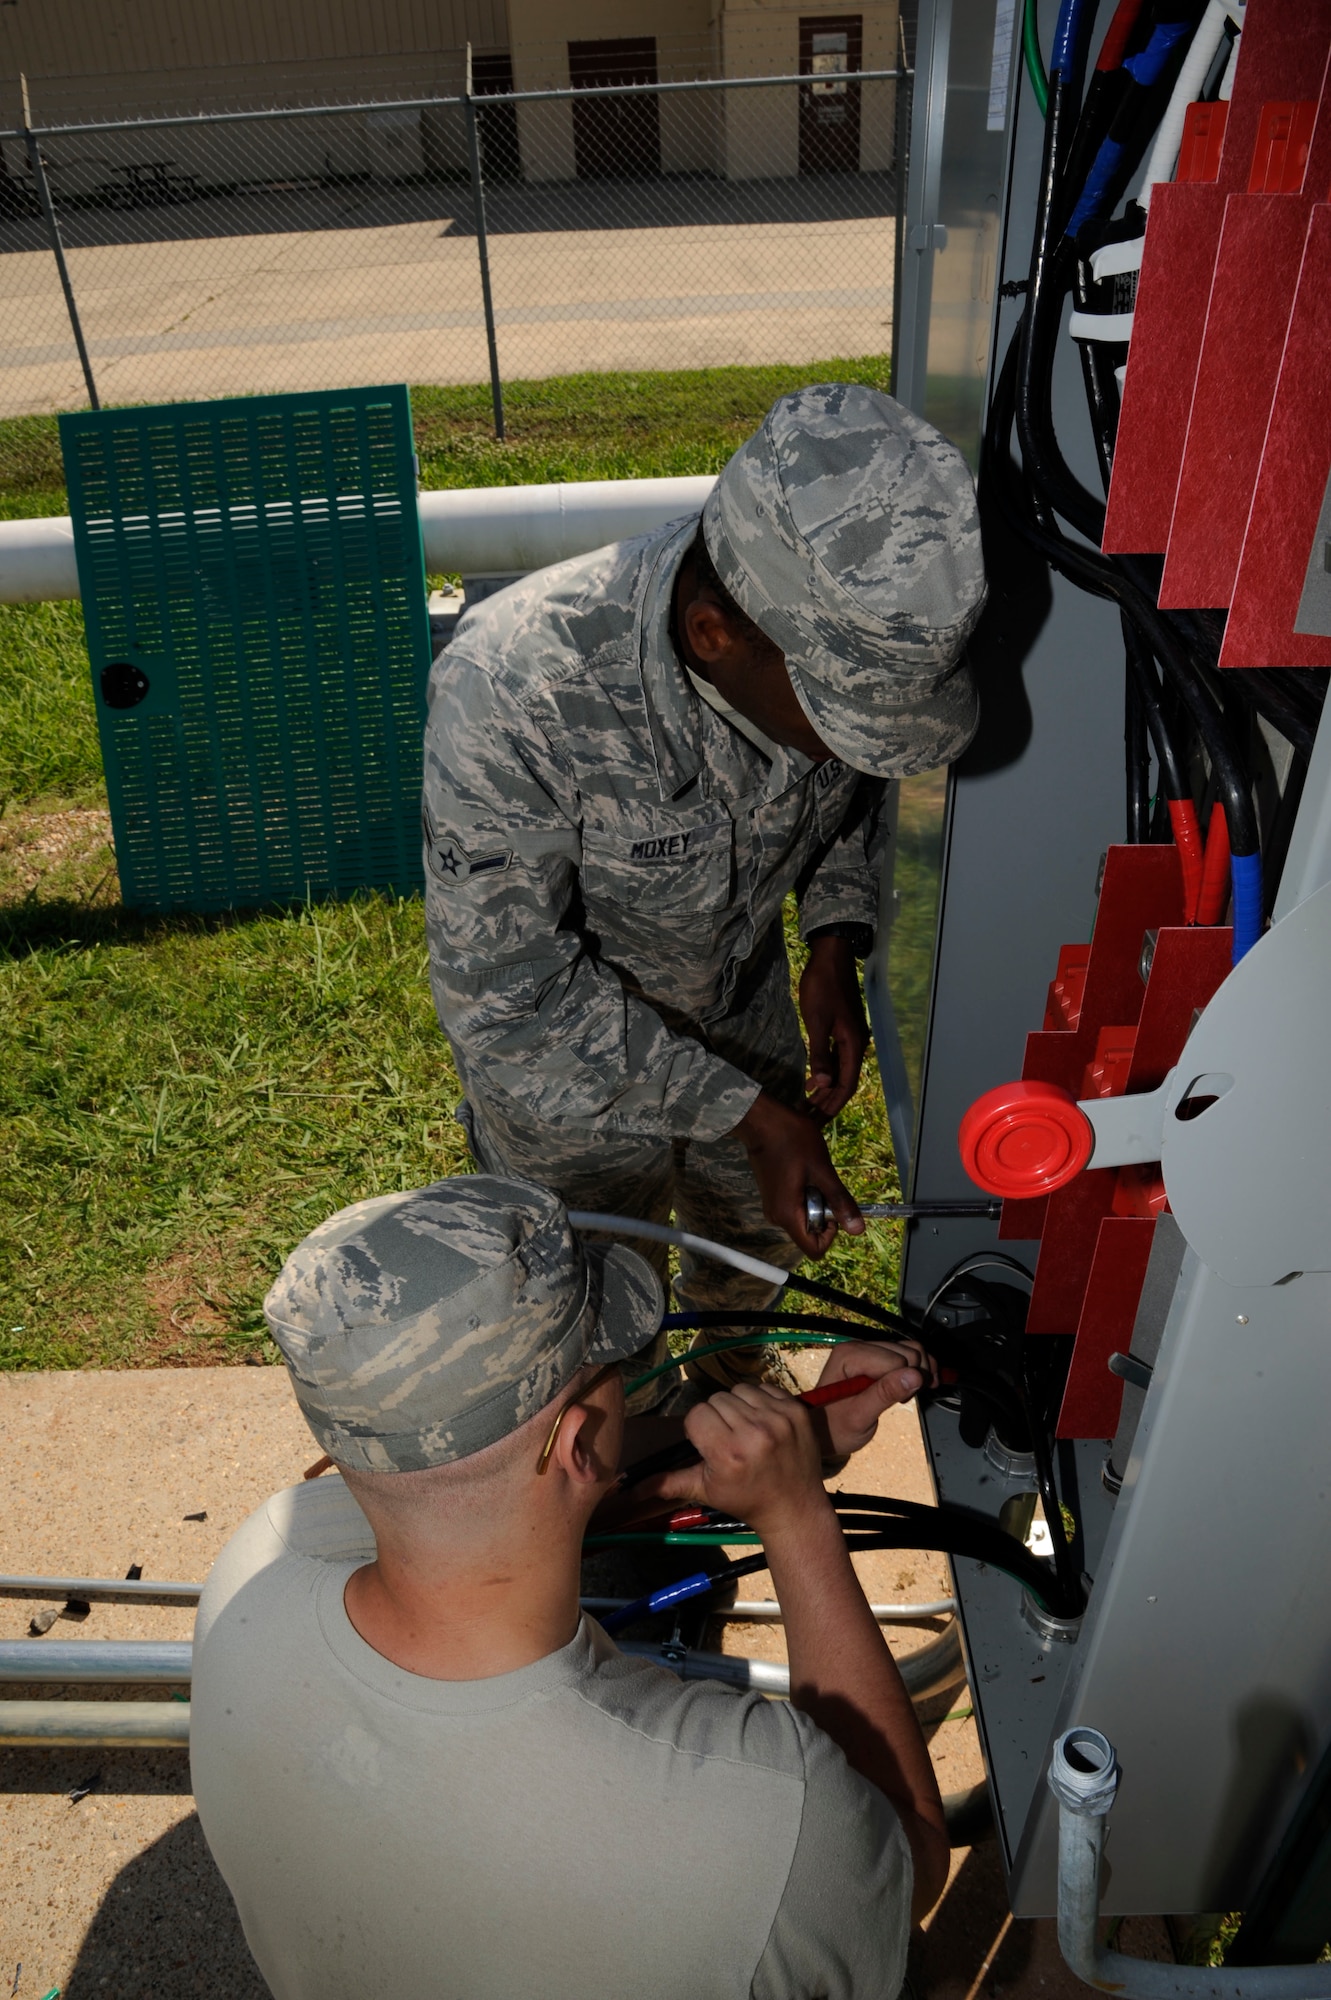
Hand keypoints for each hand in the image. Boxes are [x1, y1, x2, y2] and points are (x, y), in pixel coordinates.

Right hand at [652, 1381, 828, 1536]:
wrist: (794, 1507)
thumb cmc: (746, 1500)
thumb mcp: (706, 1492)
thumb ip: (669, 1483)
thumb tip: (629, 1489)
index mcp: (728, 1453)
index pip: (697, 1415)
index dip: (699, 1430)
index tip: (710, 1445)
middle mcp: (753, 1433)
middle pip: (716, 1400)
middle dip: (717, 1417)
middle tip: (729, 1439)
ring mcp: (778, 1418)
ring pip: (738, 1390)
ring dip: (738, 1406)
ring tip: (746, 1429)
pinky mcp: (796, 1409)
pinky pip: (764, 1387)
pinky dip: (760, 1401)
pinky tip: (763, 1423)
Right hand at [733, 1091, 862, 1258]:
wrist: (762, 1121)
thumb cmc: (793, 1141)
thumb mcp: (823, 1170)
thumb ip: (839, 1201)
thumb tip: (858, 1230)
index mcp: (788, 1215)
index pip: (814, 1249)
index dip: (831, 1234)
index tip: (832, 1206)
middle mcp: (777, 1217)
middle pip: (809, 1233)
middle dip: (822, 1212)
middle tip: (821, 1182)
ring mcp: (772, 1206)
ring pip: (803, 1217)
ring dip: (814, 1200)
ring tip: (811, 1172)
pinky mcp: (772, 1195)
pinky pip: (794, 1206)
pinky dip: (804, 1193)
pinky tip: (802, 1169)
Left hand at [799, 934, 869, 1118]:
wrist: (830, 957)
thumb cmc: (821, 987)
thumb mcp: (817, 1022)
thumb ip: (820, 1054)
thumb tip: (824, 1084)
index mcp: (853, 1044)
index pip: (846, 1085)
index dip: (832, 1105)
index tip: (817, 1121)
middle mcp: (857, 1043)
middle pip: (845, 1081)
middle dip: (828, 1101)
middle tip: (809, 1118)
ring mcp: (851, 1036)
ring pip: (841, 1071)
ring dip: (826, 1088)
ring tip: (809, 1104)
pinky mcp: (843, 1029)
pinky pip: (837, 1058)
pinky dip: (826, 1072)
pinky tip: (814, 1080)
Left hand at [812, 1340, 937, 1458]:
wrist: (823, 1431)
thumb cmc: (835, 1427)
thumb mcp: (860, 1417)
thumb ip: (885, 1393)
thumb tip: (915, 1376)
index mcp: (849, 1356)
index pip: (898, 1360)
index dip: (904, 1383)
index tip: (899, 1402)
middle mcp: (859, 1347)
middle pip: (909, 1351)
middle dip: (914, 1376)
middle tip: (901, 1400)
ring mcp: (868, 1350)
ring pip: (912, 1350)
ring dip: (918, 1373)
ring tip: (904, 1395)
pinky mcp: (876, 1357)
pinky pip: (907, 1354)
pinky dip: (916, 1370)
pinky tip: (913, 1386)